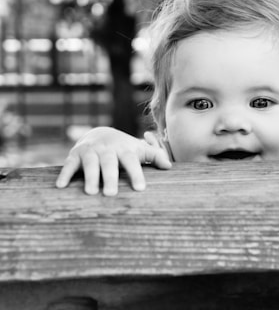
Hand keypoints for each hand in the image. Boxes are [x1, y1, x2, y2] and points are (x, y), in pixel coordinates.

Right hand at [56, 127, 171, 195]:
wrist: (100, 133)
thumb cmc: (124, 148)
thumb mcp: (138, 149)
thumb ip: (154, 155)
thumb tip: (170, 166)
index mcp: (124, 149)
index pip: (131, 161)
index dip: (136, 173)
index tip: (140, 189)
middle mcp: (107, 149)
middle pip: (109, 162)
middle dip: (110, 177)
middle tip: (111, 193)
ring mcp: (91, 151)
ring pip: (90, 163)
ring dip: (90, 176)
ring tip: (91, 193)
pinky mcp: (75, 154)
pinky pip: (69, 164)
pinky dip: (65, 174)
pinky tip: (61, 186)